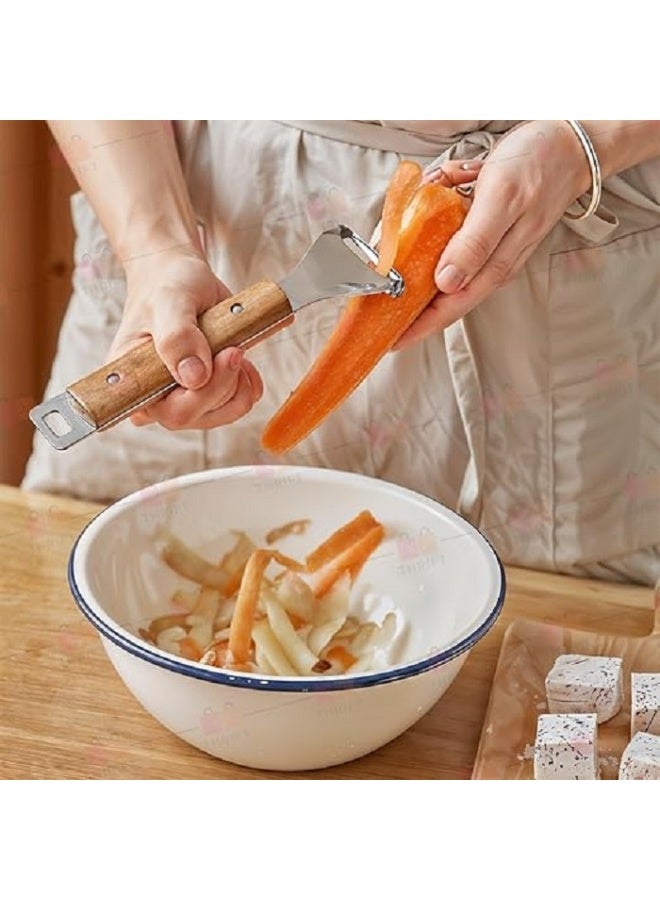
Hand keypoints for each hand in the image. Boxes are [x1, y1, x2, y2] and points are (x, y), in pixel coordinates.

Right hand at [109, 249, 262, 428]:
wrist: (182, 278)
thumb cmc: (166, 286)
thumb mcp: (170, 301)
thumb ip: (177, 337)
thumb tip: (194, 378)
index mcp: (133, 381)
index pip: (165, 412)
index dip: (198, 396)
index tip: (216, 360)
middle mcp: (155, 398)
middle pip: (196, 416)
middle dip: (223, 382)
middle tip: (231, 347)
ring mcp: (182, 399)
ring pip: (222, 413)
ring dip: (238, 381)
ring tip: (232, 347)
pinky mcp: (207, 395)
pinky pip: (239, 405)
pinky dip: (249, 383)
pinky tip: (241, 359)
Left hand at [395, 121, 591, 348]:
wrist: (570, 142)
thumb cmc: (540, 165)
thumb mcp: (502, 199)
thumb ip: (475, 242)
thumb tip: (447, 283)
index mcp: (494, 264)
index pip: (449, 308)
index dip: (418, 326)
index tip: (390, 339)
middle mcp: (489, 263)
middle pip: (441, 294)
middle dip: (410, 296)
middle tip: (379, 301)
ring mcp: (487, 247)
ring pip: (440, 259)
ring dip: (421, 243)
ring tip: (406, 228)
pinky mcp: (484, 228)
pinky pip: (449, 230)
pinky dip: (435, 212)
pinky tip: (439, 189)